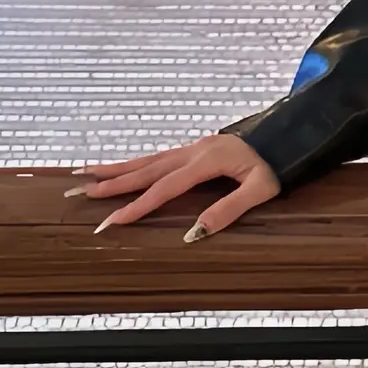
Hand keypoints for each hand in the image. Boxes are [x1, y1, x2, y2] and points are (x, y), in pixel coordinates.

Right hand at [68, 133, 278, 240]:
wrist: (291, 134)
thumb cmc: (279, 163)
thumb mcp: (261, 190)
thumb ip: (229, 209)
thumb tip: (196, 232)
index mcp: (206, 161)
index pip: (163, 189)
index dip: (136, 206)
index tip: (110, 222)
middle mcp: (193, 151)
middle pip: (144, 169)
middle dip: (109, 182)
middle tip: (76, 190)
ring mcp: (193, 147)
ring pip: (147, 159)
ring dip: (116, 168)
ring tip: (85, 174)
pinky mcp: (196, 148)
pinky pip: (157, 157)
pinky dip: (135, 163)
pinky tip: (123, 169)